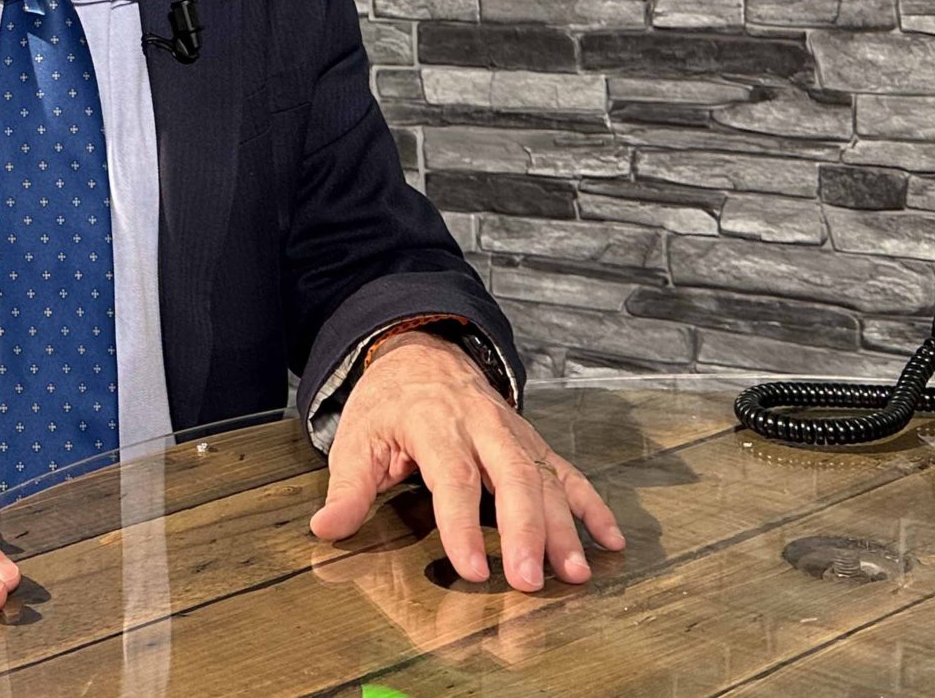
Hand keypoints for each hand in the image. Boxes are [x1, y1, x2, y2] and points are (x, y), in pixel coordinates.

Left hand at [307, 331, 625, 591]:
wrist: (421, 353)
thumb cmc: (387, 404)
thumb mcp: (356, 439)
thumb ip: (346, 488)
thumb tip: (325, 529)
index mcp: (433, 423)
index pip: (453, 477)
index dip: (461, 526)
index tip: (472, 571)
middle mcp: (481, 426)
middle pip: (512, 476)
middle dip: (526, 531)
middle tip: (532, 580)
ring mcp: (513, 433)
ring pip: (546, 478)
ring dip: (564, 527)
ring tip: (574, 572)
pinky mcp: (532, 443)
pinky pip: (568, 473)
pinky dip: (592, 506)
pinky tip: (609, 540)